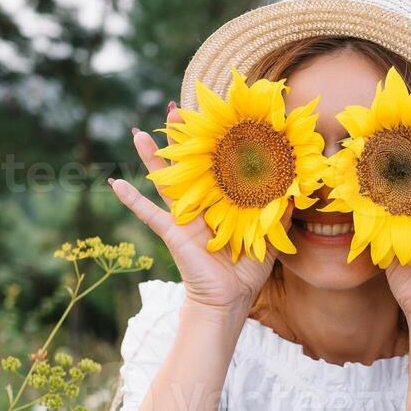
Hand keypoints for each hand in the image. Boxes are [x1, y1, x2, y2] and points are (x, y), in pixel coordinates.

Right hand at [109, 103, 274, 315]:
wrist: (228, 301)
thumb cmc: (245, 272)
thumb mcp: (268, 240)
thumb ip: (279, 216)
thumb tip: (295, 193)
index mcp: (221, 203)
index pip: (217, 167)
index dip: (214, 145)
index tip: (214, 119)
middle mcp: (200, 205)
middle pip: (187, 165)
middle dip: (179, 139)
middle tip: (173, 109)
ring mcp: (183, 218)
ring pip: (164, 181)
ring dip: (150, 157)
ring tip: (138, 132)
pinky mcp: (173, 233)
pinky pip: (149, 214)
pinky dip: (132, 200)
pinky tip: (115, 183)